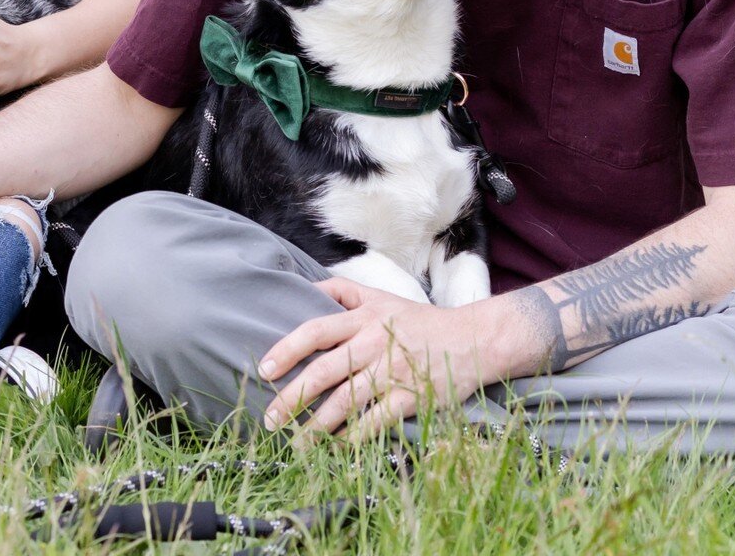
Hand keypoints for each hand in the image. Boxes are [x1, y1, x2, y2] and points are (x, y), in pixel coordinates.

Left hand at [259, 278, 498, 439]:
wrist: (470, 339)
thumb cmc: (417, 320)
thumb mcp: (380, 296)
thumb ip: (342, 291)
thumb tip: (305, 289)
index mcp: (362, 318)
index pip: (314, 331)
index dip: (286, 350)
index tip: (264, 370)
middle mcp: (372, 344)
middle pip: (323, 372)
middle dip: (292, 398)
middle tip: (270, 420)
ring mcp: (391, 372)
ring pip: (345, 402)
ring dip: (316, 426)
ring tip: (296, 444)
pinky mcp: (410, 398)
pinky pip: (375, 422)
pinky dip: (353, 437)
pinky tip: (336, 447)